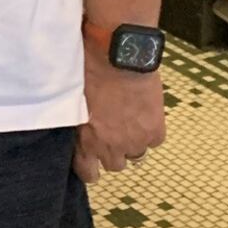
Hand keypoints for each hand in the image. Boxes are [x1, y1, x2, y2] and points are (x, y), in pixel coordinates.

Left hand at [74, 46, 164, 182]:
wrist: (118, 53)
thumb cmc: (88, 68)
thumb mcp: (72, 98)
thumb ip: (75, 118)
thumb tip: (76, 122)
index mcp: (85, 140)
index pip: (88, 173)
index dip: (90, 167)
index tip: (91, 159)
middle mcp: (110, 147)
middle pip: (115, 165)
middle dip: (113, 152)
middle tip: (112, 133)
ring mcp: (134, 140)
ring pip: (136, 155)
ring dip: (133, 143)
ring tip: (130, 122)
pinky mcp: (154, 130)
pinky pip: (155, 141)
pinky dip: (151, 130)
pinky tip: (145, 115)